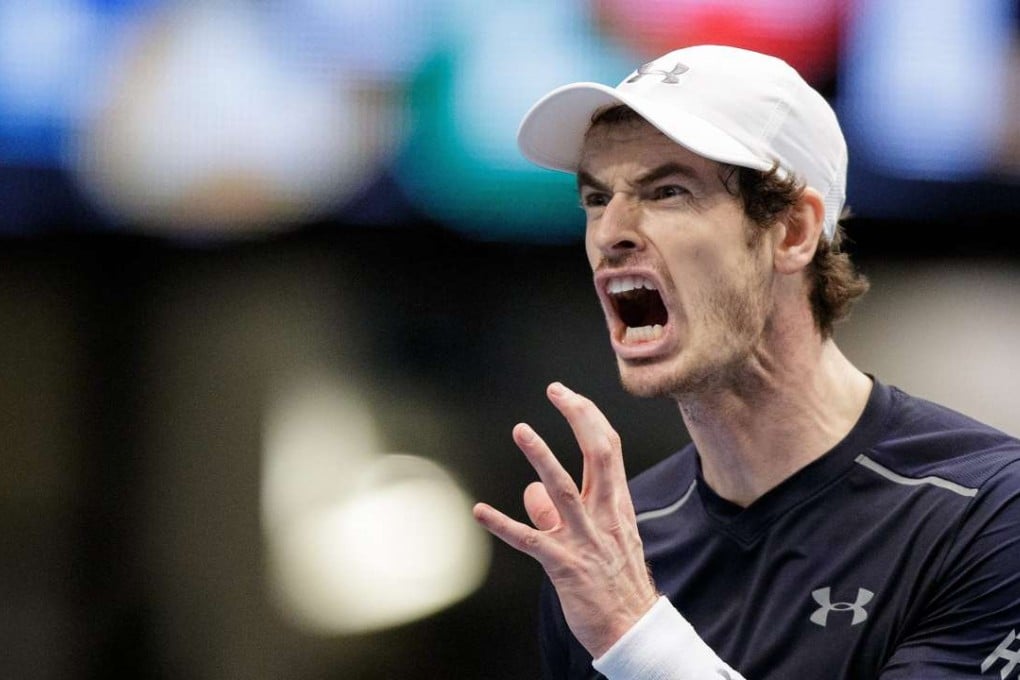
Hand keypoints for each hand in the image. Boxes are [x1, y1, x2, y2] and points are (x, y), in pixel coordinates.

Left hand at [473, 382, 658, 657]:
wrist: (633, 629)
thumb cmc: (616, 583)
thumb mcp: (598, 540)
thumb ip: (558, 513)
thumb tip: (529, 492)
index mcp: (616, 505)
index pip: (608, 448)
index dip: (589, 416)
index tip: (568, 394)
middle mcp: (604, 515)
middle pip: (597, 454)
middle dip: (578, 418)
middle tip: (556, 391)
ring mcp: (585, 539)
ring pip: (564, 489)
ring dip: (542, 457)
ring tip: (522, 430)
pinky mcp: (564, 566)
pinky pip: (531, 540)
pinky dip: (504, 524)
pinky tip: (480, 511)